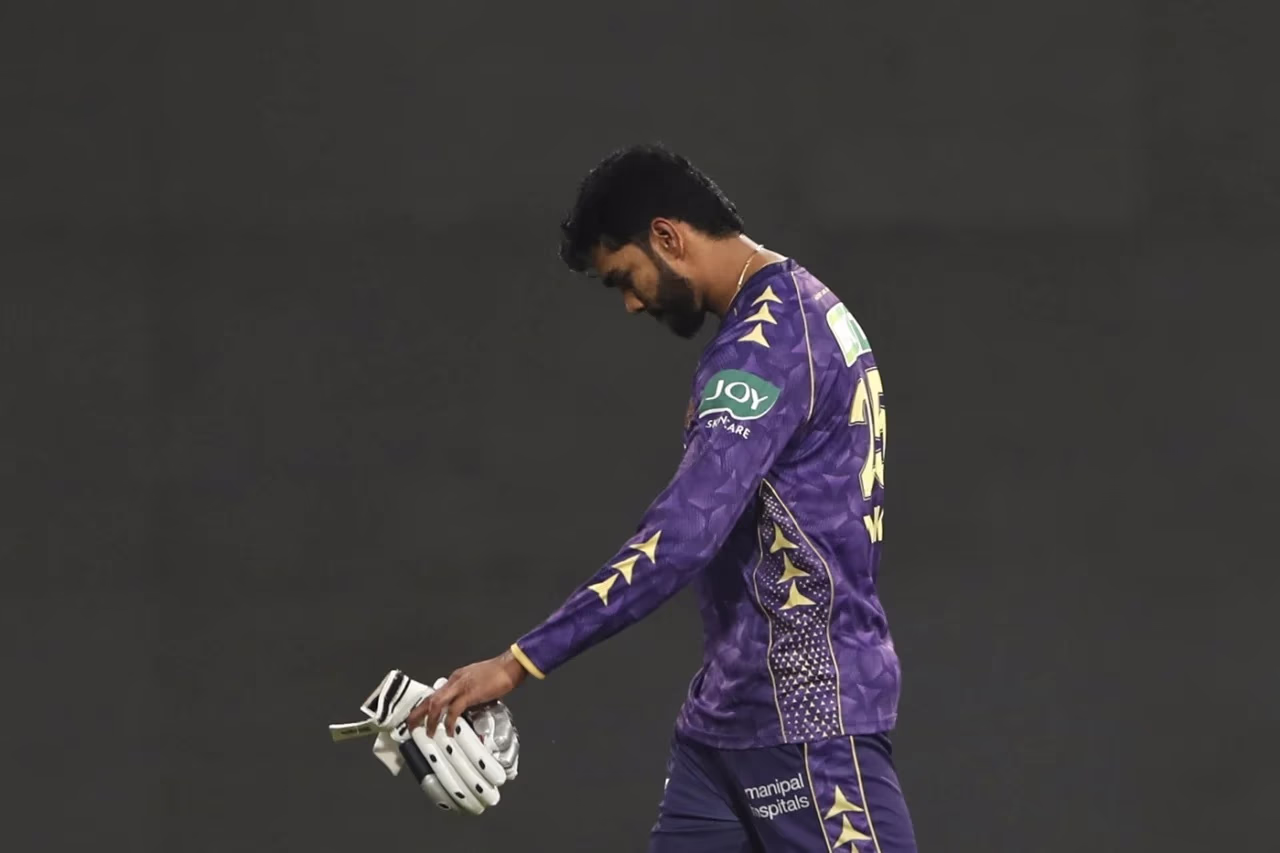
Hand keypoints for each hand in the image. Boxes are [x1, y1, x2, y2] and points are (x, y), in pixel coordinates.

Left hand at [406, 650, 527, 735]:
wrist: (510, 665)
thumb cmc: (499, 674)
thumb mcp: (479, 684)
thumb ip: (471, 696)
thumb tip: (469, 711)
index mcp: (456, 678)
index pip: (435, 694)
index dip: (425, 707)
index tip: (419, 718)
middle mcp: (454, 681)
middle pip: (430, 698)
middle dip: (418, 713)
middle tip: (411, 726)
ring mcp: (461, 686)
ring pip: (437, 703)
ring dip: (431, 719)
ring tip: (429, 733)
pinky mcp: (470, 693)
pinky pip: (454, 709)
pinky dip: (449, 721)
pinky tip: (449, 730)